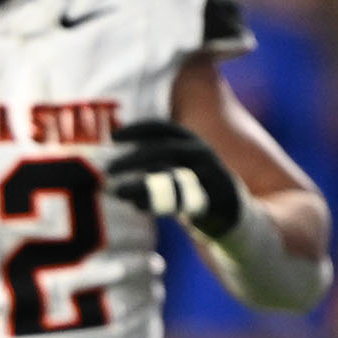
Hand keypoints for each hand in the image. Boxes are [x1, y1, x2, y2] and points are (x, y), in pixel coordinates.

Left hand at [105, 118, 243, 239]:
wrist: (228, 210)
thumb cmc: (190, 184)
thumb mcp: (171, 167)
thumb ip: (148, 162)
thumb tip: (109, 165)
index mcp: (189, 140)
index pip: (163, 127)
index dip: (139, 129)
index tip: (114, 136)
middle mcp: (200, 153)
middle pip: (166, 149)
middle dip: (136, 158)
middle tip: (109, 169)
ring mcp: (209, 175)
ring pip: (173, 177)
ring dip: (142, 185)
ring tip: (117, 192)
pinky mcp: (213, 198)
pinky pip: (183, 200)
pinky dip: (158, 203)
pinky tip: (137, 205)